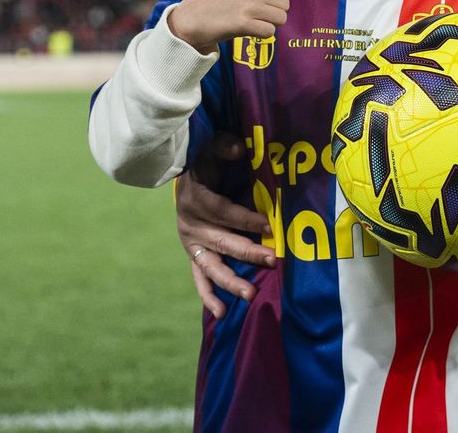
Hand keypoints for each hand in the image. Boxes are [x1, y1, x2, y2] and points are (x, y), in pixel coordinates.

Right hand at [167, 0, 289, 53]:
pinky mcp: (243, 25)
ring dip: (270, 24)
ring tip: (254, 23)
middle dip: (275, 11)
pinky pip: (269, 32)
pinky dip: (262, 35)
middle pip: (285, 3)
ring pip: (281, 18)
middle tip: (258, 14)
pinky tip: (249, 32)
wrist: (187, 20)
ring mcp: (248, 8)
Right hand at [177, 132, 276, 318]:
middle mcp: (190, 225)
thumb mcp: (211, 146)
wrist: (185, 176)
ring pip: (211, 266)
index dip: (245, 219)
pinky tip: (222, 313)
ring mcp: (191, 244)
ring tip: (250, 294)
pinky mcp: (193, 255)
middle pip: (222, 242)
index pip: (223, 212)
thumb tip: (239, 149)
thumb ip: (224, 146)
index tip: (269, 226)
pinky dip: (208, 296)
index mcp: (195, 199)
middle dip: (248, 252)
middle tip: (272, 260)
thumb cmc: (205, 161)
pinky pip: (199, 278)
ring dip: (230, 281)